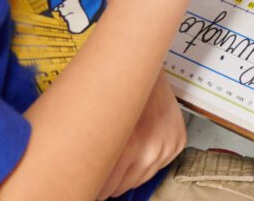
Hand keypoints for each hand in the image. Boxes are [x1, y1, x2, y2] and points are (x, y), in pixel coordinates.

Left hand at [96, 75, 185, 198]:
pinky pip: (157, 166)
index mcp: (130, 146)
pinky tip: (136, 147)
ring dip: (126, 172)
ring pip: (140, 177)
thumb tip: (76, 176)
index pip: (104, 188)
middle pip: (121, 186)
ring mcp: (167, 146)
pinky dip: (146, 161)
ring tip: (116, 157)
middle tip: (99, 167)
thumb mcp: (94, 123)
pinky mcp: (177, 142)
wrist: (140, 64)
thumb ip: (89, 155)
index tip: (87, 183)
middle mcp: (152, 149)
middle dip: (108, 179)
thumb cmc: (113, 89)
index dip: (92, 185)